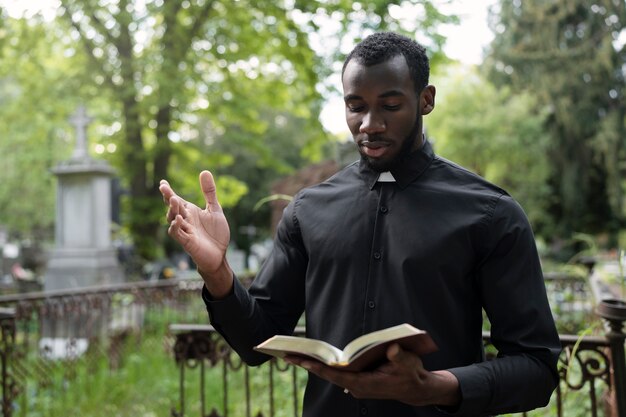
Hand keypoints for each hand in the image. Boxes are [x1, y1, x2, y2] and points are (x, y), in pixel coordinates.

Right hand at [159, 171, 232, 296]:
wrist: (219, 255)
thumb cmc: (216, 233)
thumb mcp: (215, 209)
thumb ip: (209, 192)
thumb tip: (204, 171)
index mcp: (190, 211)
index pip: (177, 199)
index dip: (169, 192)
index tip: (162, 182)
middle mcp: (185, 220)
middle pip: (173, 207)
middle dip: (168, 198)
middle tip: (164, 187)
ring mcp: (185, 231)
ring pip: (173, 219)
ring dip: (173, 210)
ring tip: (174, 199)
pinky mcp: (187, 242)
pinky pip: (178, 234)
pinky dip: (177, 227)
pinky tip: (178, 219)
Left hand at [286, 344, 459, 406]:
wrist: (416, 388)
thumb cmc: (411, 374)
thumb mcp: (410, 364)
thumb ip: (400, 357)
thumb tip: (392, 348)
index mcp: (364, 384)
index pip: (335, 375)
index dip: (318, 367)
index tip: (301, 360)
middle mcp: (356, 386)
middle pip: (327, 374)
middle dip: (307, 364)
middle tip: (285, 354)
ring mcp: (356, 385)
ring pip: (330, 374)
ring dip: (313, 364)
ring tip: (293, 354)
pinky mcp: (357, 381)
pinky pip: (336, 373)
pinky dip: (324, 365)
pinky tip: (313, 357)